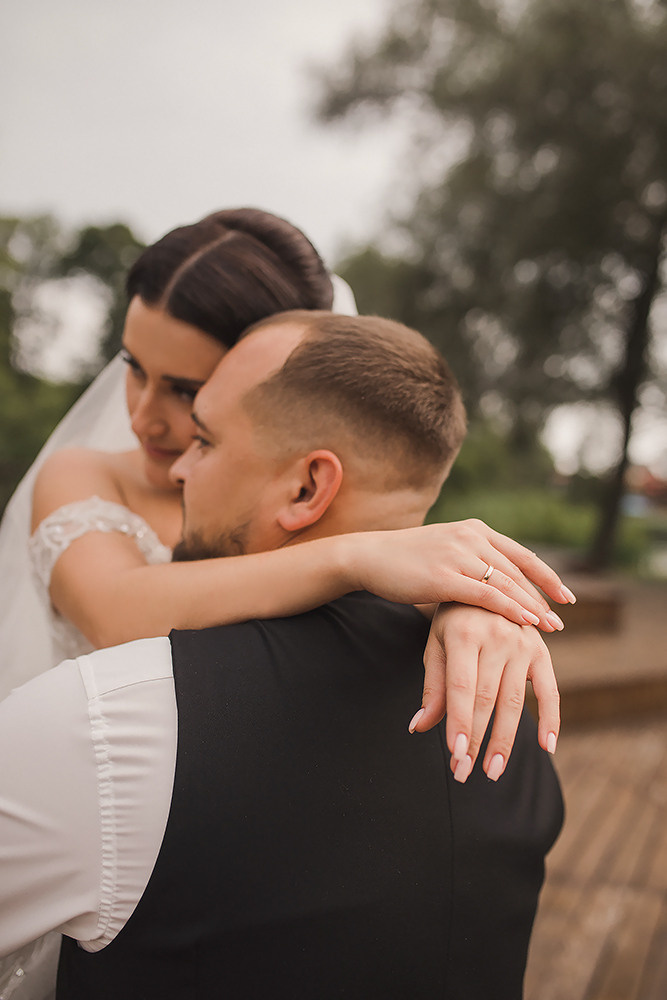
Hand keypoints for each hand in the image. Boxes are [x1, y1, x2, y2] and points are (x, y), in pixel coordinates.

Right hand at [351, 519, 574, 632]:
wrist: (369, 556)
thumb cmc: (406, 560)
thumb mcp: (446, 551)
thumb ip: (472, 560)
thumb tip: (497, 583)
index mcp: (475, 530)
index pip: (521, 555)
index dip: (546, 577)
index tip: (565, 596)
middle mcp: (471, 537)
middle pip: (519, 571)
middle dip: (543, 597)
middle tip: (561, 620)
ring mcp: (458, 555)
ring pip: (507, 584)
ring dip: (532, 607)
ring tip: (550, 627)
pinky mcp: (444, 577)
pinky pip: (486, 596)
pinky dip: (510, 609)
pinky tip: (525, 623)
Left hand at [409, 604, 558, 781]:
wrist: (484, 582)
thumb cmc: (453, 620)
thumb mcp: (436, 646)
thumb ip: (434, 687)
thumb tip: (418, 727)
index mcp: (464, 633)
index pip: (462, 688)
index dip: (459, 723)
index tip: (455, 755)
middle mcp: (496, 636)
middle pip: (487, 699)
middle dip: (476, 740)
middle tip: (465, 773)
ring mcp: (523, 643)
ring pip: (514, 701)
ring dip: (505, 741)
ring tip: (492, 772)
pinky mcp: (542, 650)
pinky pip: (550, 691)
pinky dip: (551, 720)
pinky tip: (546, 747)